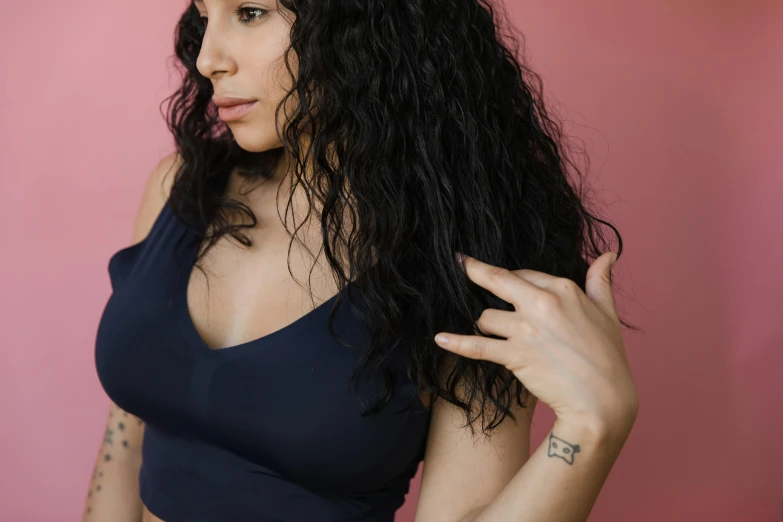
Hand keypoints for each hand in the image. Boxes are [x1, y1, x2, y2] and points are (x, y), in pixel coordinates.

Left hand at [434, 252, 637, 434]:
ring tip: (485, 330)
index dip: (511, 279)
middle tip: (459, 262)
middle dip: (475, 270)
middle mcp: (542, 304)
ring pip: (486, 317)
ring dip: (483, 324)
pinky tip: (440, 338)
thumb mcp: (607, 313)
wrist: (602, 401)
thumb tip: (608, 255)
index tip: (496, 275)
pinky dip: (456, 343)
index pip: (526, 274)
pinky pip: (477, 347)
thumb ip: (600, 281)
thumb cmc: (608, 358)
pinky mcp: (514, 355)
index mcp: (563, 290)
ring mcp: (525, 330)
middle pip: (498, 281)